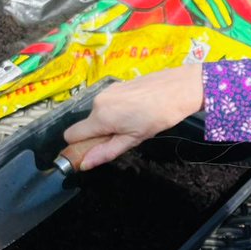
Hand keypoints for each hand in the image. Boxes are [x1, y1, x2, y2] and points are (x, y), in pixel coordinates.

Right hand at [63, 64, 203, 169]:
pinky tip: (136, 110)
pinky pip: (107, 104)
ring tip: (134, 122)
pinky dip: (116, 111)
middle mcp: (98, 102)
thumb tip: (84, 164)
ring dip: (109, 122)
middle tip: (125, 135)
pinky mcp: (115, 85)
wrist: (178, 87)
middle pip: (86, 125)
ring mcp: (106, 91)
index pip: (71, 135)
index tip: (96, 150)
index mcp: (100, 117)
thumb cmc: (158, 116)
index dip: (79, 146)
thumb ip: (106, 152)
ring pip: (98, 114)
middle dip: (99, 134)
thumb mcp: (133, 139)